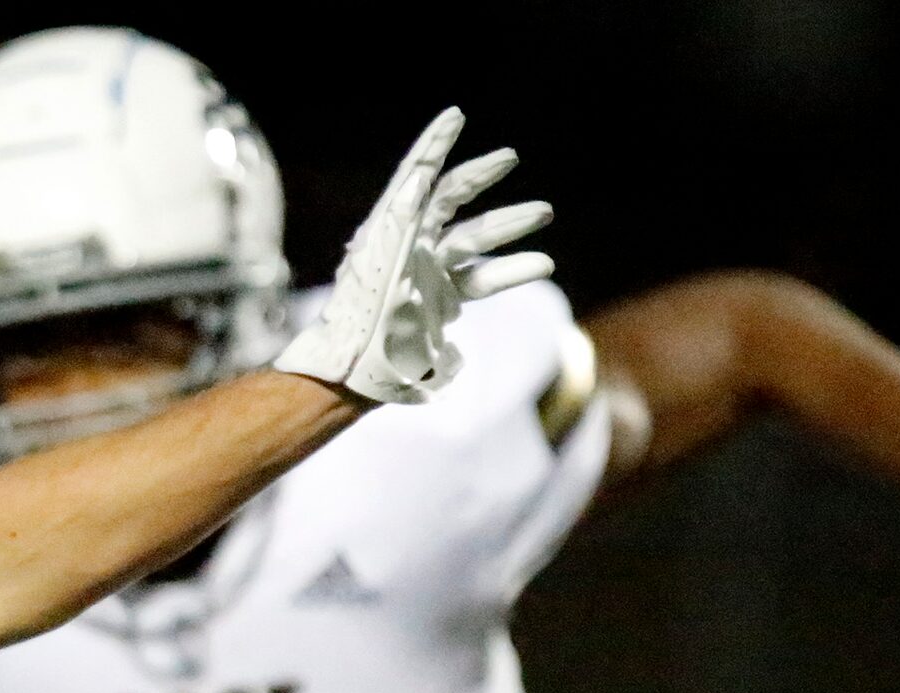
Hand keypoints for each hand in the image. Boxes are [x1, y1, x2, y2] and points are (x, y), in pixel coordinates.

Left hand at [275, 108, 554, 404]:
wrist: (356, 370)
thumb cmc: (364, 316)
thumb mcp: (383, 261)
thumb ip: (402, 215)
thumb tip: (422, 171)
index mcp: (392, 226)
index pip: (419, 174)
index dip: (436, 143)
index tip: (455, 115)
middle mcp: (410, 243)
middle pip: (451, 197)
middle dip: (482, 175)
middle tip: (509, 158)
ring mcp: (427, 271)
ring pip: (474, 237)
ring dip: (509, 224)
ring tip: (544, 212)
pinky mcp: (441, 300)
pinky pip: (482, 277)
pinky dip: (511, 268)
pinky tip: (542, 263)